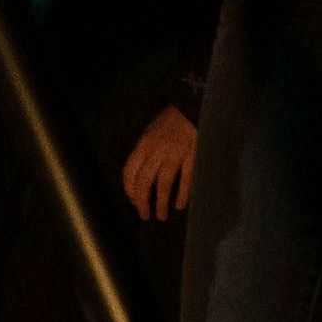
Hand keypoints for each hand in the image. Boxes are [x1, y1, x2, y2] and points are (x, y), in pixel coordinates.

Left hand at [122, 103, 195, 220]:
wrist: (191, 105)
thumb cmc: (169, 121)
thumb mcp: (149, 133)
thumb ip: (143, 153)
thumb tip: (137, 177)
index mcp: (143, 145)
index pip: (130, 172)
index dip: (130, 190)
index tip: (134, 202)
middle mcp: (156, 150)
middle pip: (144, 181)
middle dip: (142, 201)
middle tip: (144, 215)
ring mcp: (175, 152)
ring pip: (164, 182)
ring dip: (161, 202)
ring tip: (161, 215)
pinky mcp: (192, 153)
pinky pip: (186, 177)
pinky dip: (182, 192)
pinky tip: (179, 204)